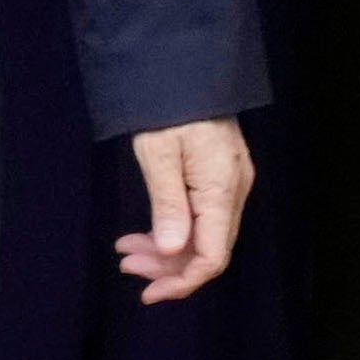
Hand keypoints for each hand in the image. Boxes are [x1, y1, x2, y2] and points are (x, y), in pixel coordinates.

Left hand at [118, 117, 252, 302]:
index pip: (213, 256)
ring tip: (126, 252)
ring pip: (201, 236)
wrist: (184, 66)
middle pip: (207, 250)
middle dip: (166, 267)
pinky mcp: (219, 178)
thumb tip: (172, 251)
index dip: (182, 282)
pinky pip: (199, 218)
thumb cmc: (170, 106)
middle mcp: (234, 193)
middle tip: (125, 266)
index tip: (148, 293)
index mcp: (223, 190)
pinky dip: (171, 230)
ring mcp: (229, 185)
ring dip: (164, 251)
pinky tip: (144, 234)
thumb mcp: (159, 154)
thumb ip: (168, 205)